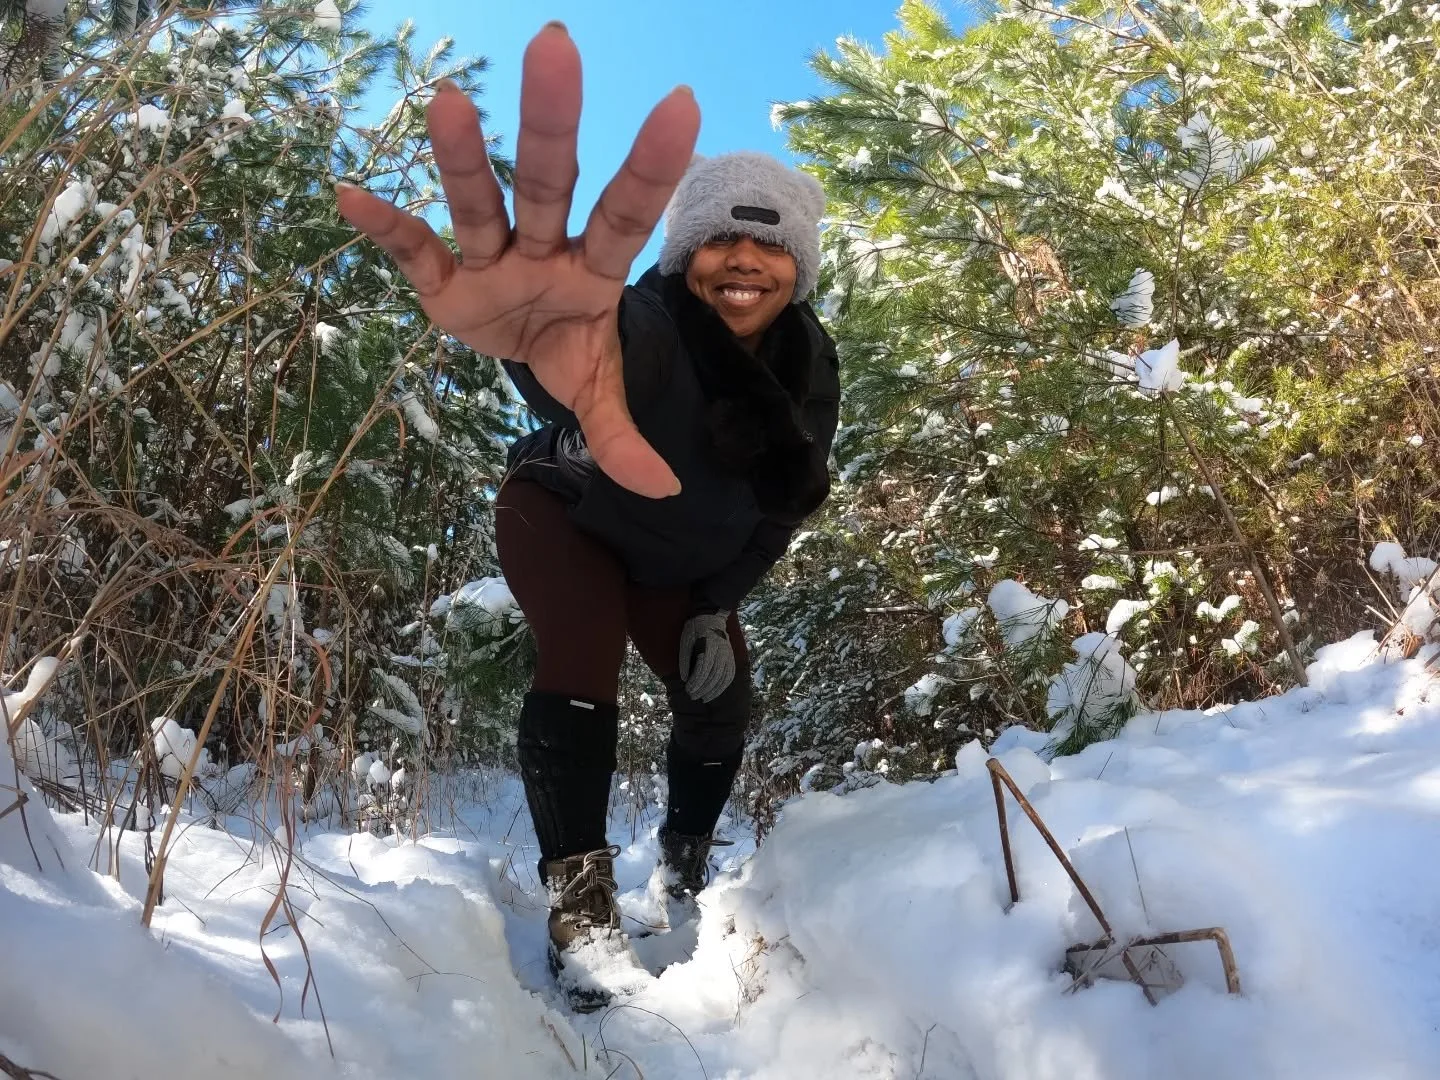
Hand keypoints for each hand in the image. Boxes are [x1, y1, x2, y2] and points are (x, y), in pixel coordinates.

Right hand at [334, 22, 699, 498]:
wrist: (521, 346)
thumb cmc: (568, 344)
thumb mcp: (598, 390)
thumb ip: (625, 435)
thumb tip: (667, 490)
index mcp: (593, 269)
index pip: (626, 214)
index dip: (650, 166)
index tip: (681, 102)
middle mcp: (542, 248)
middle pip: (549, 186)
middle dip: (552, 125)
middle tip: (556, 46)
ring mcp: (490, 258)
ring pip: (480, 204)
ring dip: (463, 161)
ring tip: (448, 103)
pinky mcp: (442, 278)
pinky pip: (414, 249)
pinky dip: (386, 228)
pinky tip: (350, 196)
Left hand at [679, 611, 734, 702]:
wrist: (710, 617)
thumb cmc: (694, 629)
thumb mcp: (685, 641)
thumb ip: (685, 660)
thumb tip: (685, 679)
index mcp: (709, 645)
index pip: (704, 668)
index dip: (696, 681)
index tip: (688, 689)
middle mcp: (721, 651)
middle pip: (714, 675)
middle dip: (703, 689)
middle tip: (693, 696)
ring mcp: (728, 654)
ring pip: (724, 677)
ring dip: (714, 690)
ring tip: (704, 698)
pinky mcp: (731, 657)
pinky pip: (730, 674)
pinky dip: (723, 685)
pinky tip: (716, 691)